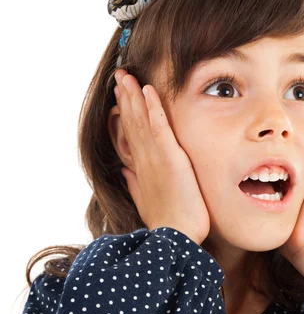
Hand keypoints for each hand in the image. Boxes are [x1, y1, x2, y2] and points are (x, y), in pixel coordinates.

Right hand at [113, 69, 210, 244]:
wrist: (175, 237)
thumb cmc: (167, 223)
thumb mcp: (146, 201)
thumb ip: (135, 184)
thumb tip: (126, 171)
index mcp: (140, 169)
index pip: (130, 135)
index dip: (124, 114)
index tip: (119, 97)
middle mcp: (144, 160)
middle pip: (132, 122)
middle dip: (125, 97)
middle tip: (119, 76)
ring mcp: (155, 158)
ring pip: (141, 120)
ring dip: (134, 96)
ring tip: (127, 76)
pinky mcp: (171, 159)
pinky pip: (160, 127)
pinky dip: (153, 107)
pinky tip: (148, 90)